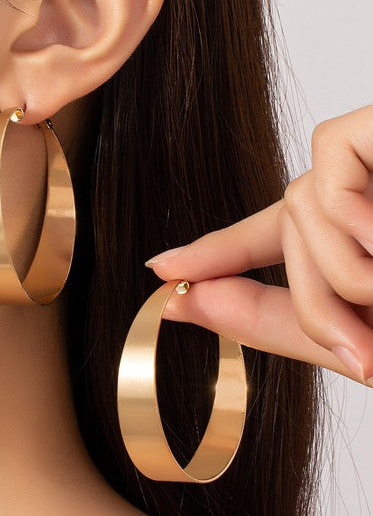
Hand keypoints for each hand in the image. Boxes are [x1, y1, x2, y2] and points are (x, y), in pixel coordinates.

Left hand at [144, 104, 372, 385]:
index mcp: (363, 230)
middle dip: (310, 299)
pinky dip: (348, 218)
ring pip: (298, 202)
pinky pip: (328, 163)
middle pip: (288, 221)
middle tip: (363, 356)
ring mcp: (371, 158)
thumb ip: (273, 322)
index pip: (278, 230)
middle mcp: (367, 190)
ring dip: (337, 276)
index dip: (219, 250)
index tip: (164, 272)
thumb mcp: (358, 339)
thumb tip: (180, 301)